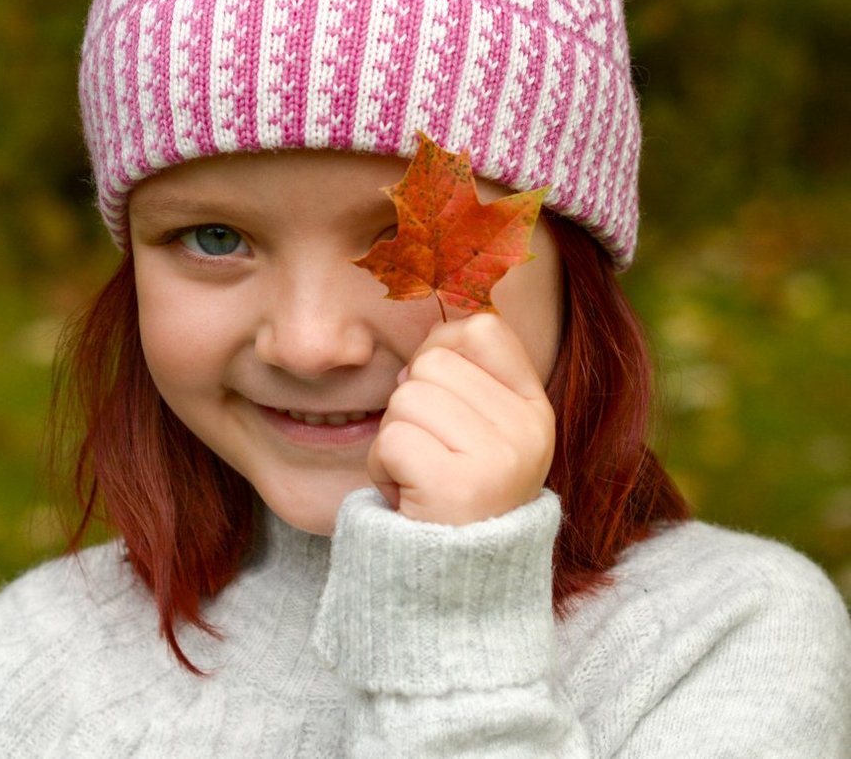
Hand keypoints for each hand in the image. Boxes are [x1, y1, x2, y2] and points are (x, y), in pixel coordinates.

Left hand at [366, 314, 555, 524]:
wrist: (459, 588)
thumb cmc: (459, 498)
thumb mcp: (483, 434)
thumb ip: (462, 383)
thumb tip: (412, 362)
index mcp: (536, 409)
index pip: (484, 330)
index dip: (444, 348)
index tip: (440, 392)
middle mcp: (527, 430)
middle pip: (433, 363)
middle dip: (411, 403)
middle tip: (429, 454)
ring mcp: (497, 459)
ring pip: (406, 398)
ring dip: (394, 438)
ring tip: (419, 478)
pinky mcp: (456, 487)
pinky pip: (391, 440)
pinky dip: (382, 468)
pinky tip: (407, 497)